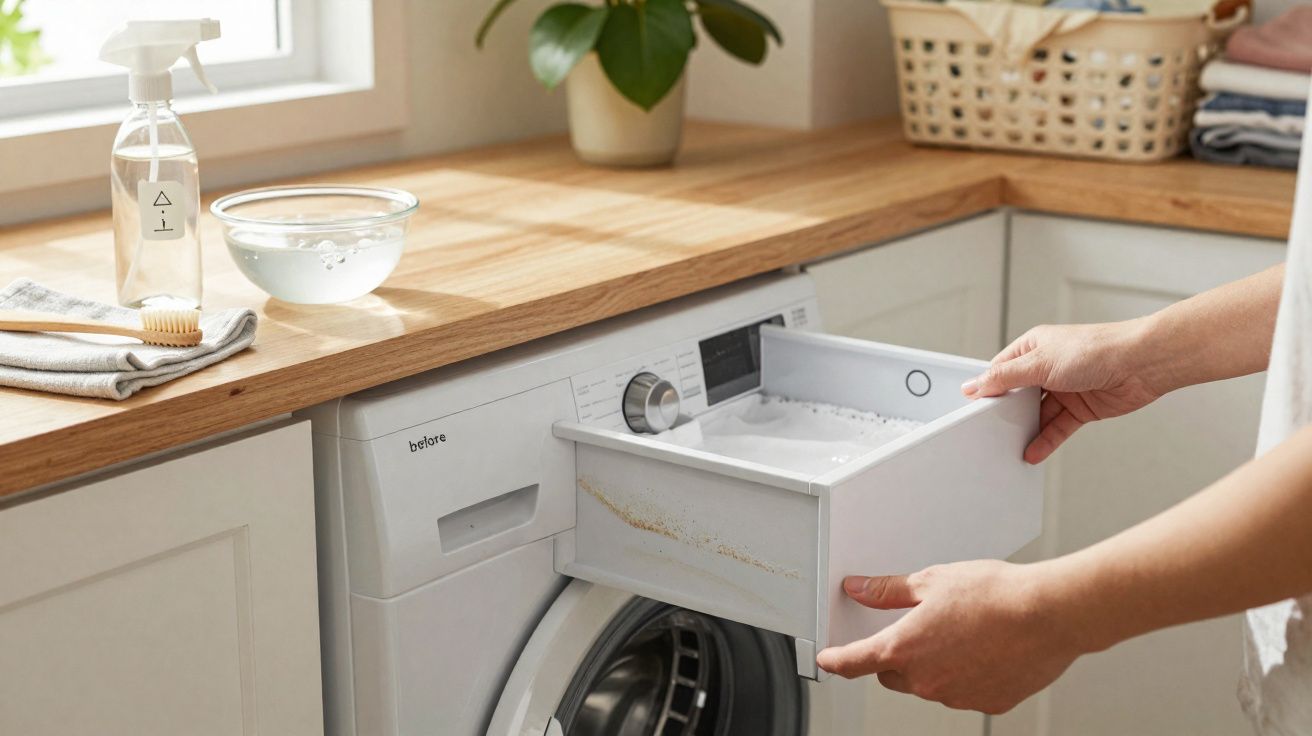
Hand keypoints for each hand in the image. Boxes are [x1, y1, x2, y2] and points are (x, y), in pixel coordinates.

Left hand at [815, 561, 1082, 714]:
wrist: (1048, 614)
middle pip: (892, 674)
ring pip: (930, 684)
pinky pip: (963, 690)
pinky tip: (984, 648)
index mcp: (904, 649)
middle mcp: (926, 681)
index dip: (836, 661)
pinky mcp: (987, 702)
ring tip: (962, 631)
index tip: (827, 661)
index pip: (854, 662)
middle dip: (895, 655)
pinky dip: (966, 674)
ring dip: (934, 664)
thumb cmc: (995, 594)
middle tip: (916, 627)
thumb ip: (888, 591)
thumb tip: (861, 589)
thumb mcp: (931, 581)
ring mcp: (957, 696)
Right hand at [961, 321, 1164, 462]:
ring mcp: (1065, 389)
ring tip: (1011, 445)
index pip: (1002, 370)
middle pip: (1019, 394)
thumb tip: (975, 384)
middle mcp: (1048, 367)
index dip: (988, 387)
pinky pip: (1058, 427)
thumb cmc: (1096, 350)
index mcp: (1034, 348)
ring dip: (1027, 429)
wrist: (1142, 364)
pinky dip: (1046, 440)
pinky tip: (1033, 451)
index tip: (974, 406)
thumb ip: (1005, 377)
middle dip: (1007, 412)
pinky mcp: (1081, 408)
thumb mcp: (1039, 363)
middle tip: (990, 428)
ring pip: (1038, 414)